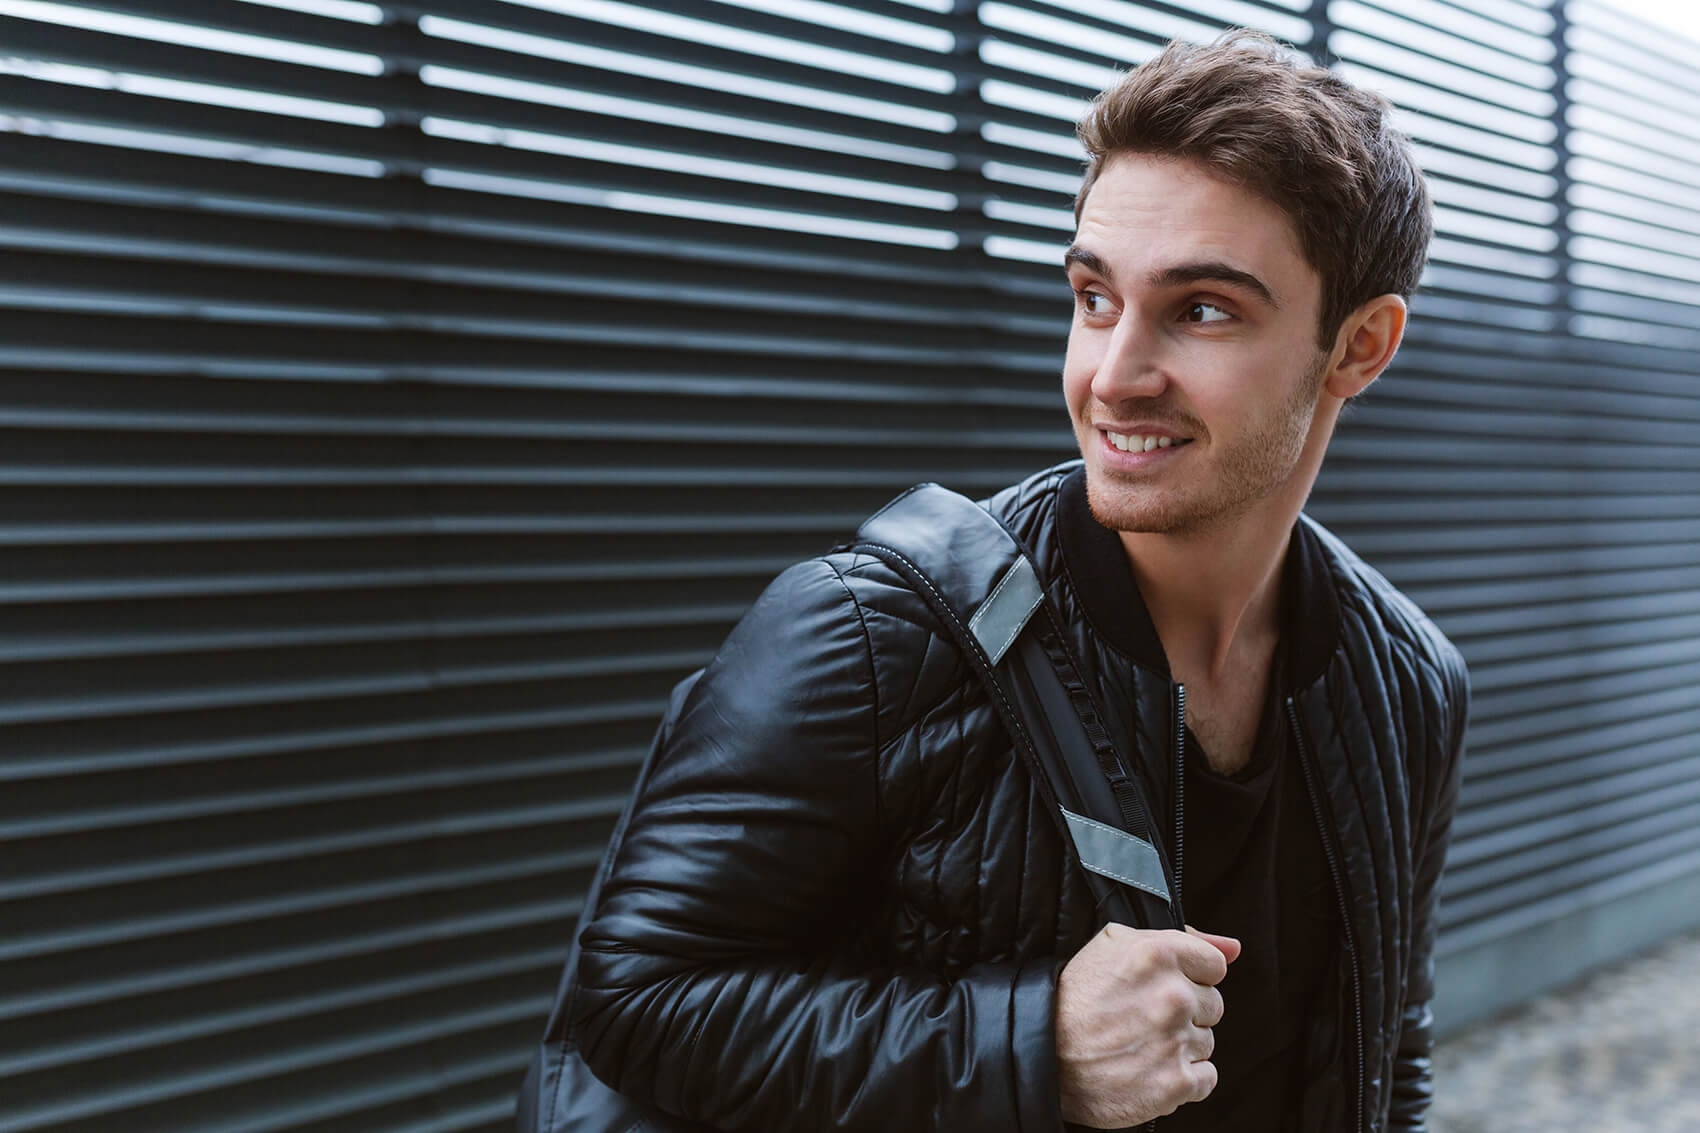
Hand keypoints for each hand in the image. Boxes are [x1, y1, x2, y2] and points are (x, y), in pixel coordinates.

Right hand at [1054, 924, 1240, 1127]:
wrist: (1039, 1052)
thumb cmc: (1076, 995)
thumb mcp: (1116, 945)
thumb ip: (1184, 940)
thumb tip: (1234, 948)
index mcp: (1159, 954)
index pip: (1214, 966)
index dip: (1189, 977)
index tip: (1161, 988)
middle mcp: (1172, 995)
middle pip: (1213, 1005)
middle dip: (1185, 1013)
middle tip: (1144, 1019)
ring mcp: (1175, 1041)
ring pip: (1207, 1042)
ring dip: (1181, 1046)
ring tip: (1140, 1044)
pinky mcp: (1175, 1084)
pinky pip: (1207, 1079)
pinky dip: (1183, 1079)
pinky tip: (1150, 1069)